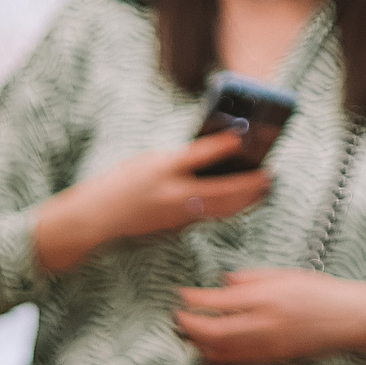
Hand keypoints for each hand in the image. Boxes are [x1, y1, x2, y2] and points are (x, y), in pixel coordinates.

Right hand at [36, 133, 269, 271]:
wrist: (94, 222)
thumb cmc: (117, 186)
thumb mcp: (144, 162)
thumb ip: (177, 159)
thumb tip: (212, 156)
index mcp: (160, 171)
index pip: (199, 156)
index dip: (225, 145)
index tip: (245, 135)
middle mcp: (171, 196)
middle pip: (222, 191)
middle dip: (250, 184)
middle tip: (271, 173)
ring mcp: (175, 216)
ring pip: (221, 210)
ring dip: (246, 200)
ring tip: (265, 188)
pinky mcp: (176, 228)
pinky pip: (210, 217)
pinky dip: (230, 208)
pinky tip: (242, 201)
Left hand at [175, 269, 365, 364]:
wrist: (351, 318)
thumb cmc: (321, 291)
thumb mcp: (286, 274)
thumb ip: (252, 277)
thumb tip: (223, 280)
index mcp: (266, 296)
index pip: (219, 300)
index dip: (195, 300)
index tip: (181, 295)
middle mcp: (264, 322)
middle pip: (213, 330)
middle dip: (190, 326)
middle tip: (177, 318)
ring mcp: (268, 344)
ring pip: (222, 350)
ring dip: (199, 344)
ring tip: (186, 335)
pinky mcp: (273, 358)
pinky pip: (238, 362)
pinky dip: (218, 358)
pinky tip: (206, 353)